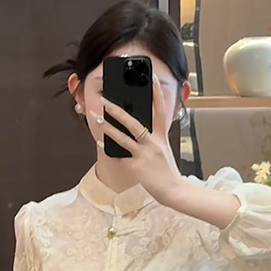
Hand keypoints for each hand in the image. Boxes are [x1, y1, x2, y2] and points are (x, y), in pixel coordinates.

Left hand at [93, 76, 182, 205]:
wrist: (174, 191)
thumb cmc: (167, 173)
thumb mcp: (164, 152)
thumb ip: (153, 140)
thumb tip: (138, 131)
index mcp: (161, 138)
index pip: (160, 111)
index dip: (157, 94)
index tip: (151, 78)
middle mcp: (153, 144)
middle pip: (134, 123)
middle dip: (118, 110)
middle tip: (106, 100)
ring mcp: (144, 155)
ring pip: (123, 138)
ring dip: (108, 127)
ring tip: (97, 118)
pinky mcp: (136, 167)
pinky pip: (119, 155)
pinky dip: (108, 148)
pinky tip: (100, 142)